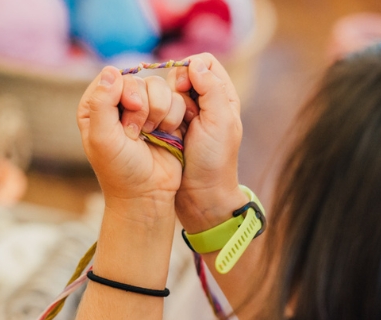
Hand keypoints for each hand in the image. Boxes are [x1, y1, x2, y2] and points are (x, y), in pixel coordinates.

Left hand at [78, 67, 190, 213]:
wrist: (147, 193)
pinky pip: (176, 98)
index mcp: (95, 106)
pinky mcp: (166, 115)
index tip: (128, 114)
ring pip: (159, 86)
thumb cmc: (119, 169)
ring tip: (150, 135)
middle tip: (136, 134)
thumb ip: (102, 103)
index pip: (112, 77)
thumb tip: (111, 70)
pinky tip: (164, 135)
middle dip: (142, 107)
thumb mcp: (102, 137)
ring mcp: (144, 108)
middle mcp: (118, 104)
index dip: (125, 90)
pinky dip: (173, 116)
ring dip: (158, 112)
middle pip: (138, 80)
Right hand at [167, 54, 245, 231]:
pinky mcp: (169, 128)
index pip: (205, 63)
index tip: (184, 89)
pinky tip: (158, 130)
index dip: (192, 68)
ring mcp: (186, 116)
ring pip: (168, 92)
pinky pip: (158, 110)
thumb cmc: (214, 161)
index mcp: (223, 97)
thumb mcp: (219, 122)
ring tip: (171, 126)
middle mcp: (205, 102)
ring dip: (166, 104)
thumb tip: (195, 64)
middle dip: (176, 88)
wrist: (200, 196)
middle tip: (180, 112)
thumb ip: (211, 90)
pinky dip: (156, 115)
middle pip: (183, 74)